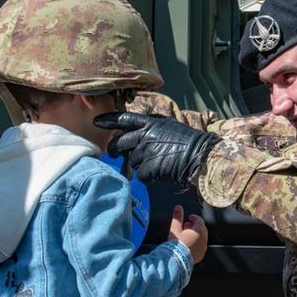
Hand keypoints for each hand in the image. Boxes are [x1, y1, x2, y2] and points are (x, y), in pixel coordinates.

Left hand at [94, 112, 220, 186]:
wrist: (200, 156)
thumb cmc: (188, 141)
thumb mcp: (168, 127)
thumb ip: (151, 129)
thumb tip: (136, 135)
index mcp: (150, 123)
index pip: (124, 119)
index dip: (108, 120)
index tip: (97, 121)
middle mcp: (145, 136)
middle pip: (120, 143)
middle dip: (114, 149)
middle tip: (113, 153)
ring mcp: (146, 152)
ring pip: (132, 161)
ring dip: (140, 164)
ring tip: (157, 163)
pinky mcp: (148, 168)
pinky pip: (141, 175)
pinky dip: (149, 176)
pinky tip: (161, 172)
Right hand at [167, 205, 206, 263]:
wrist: (176, 260)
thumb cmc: (176, 245)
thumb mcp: (175, 228)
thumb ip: (178, 217)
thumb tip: (178, 208)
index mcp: (199, 231)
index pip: (199, 220)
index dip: (194, 218)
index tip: (189, 218)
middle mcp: (204, 239)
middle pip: (202, 229)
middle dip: (195, 226)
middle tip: (187, 226)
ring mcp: (203, 248)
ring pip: (201, 238)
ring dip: (195, 235)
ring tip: (186, 235)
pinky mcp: (200, 255)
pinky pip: (200, 246)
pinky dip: (196, 243)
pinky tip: (188, 244)